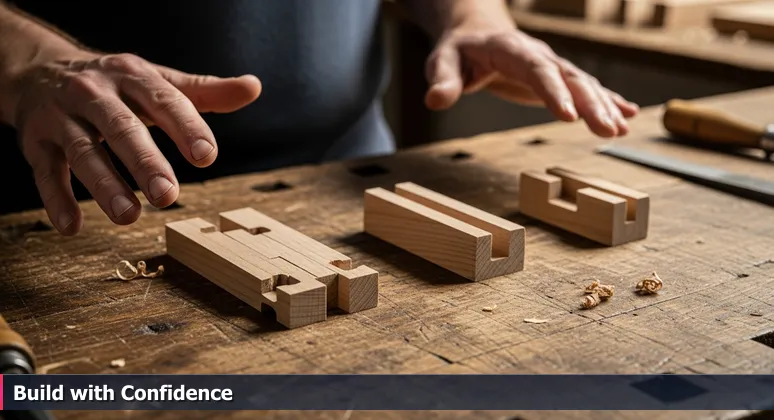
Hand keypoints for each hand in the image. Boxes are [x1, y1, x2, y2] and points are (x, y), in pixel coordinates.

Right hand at [12, 52, 261, 234]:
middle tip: (169, 196)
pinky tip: (72, 226)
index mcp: (133, 76)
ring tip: (129, 216)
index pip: (164, 100)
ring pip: (83, 152)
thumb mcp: (157, 80)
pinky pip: (45, 172)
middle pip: (121, 128)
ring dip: (105, 185)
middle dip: (145, 162)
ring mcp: (61, 117)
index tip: (207, 157)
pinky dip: (56, 199)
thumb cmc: (115, 84)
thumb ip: (204, 91)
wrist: (39, 69)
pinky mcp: (35, 142)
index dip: (186, 127)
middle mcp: (94, 93)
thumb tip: (253, 87)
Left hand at [424, 22, 638, 136]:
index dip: (554, 92)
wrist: (475, 32)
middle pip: (569, 78)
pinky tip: (628, 115)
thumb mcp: (442, 62)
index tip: (569, 116)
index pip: (536, 70)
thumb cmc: (457, 51)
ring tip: (621, 130)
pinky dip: (607, 100)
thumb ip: (442, 81)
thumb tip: (434, 100)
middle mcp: (538, 55)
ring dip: (603, 106)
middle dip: (591, 104)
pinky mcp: (556, 77)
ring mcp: (551, 65)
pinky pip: (585, 87)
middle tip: (608, 131)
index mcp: (511, 49)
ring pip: (582, 83)